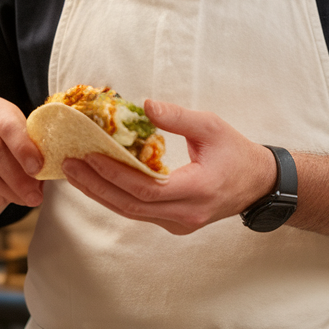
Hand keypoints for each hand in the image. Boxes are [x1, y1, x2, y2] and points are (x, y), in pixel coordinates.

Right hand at [0, 97, 43, 213]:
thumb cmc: (3, 160)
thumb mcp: (21, 155)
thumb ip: (35, 158)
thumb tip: (54, 170)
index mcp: (2, 109)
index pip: (13, 123)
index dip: (27, 146)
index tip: (40, 168)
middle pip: (0, 139)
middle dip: (20, 167)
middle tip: (34, 190)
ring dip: (12, 182)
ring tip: (27, 198)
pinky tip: (8, 198)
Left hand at [62, 100, 275, 234]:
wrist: (258, 184)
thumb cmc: (237, 152)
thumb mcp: (212, 126)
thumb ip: (178, 117)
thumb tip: (145, 104)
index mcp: (197, 190)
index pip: (146, 189)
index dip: (114, 174)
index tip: (90, 156)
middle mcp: (186, 214)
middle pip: (131, 206)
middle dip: (96, 186)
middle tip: (69, 165)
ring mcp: (179, 224)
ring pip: (131, 212)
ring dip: (101, 193)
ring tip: (75, 172)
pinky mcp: (174, 224)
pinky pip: (138, 212)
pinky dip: (116, 196)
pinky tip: (97, 180)